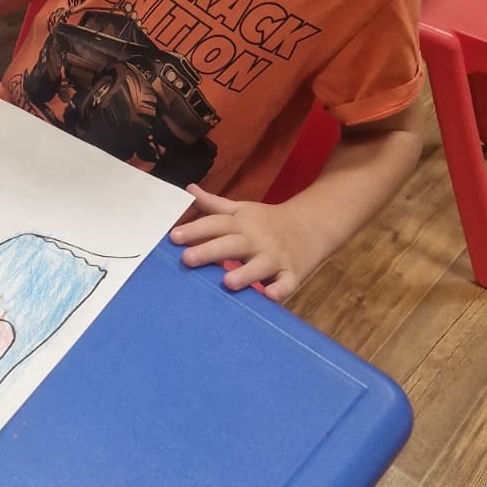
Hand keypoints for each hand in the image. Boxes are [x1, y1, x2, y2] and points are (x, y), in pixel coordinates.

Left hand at [169, 184, 317, 301]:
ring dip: (245, 273)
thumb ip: (214, 204)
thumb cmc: (268, 221)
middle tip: (187, 259)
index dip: (195, 229)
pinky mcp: (292, 273)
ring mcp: (275, 257)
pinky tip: (270, 296)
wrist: (313, 224)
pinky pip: (287, 283)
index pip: (216, 224)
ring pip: (259, 266)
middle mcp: (256, 239)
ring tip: (227, 282)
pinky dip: (280, 289)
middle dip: (210, 251)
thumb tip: (188, 190)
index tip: (173, 237)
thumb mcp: (242, 209)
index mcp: (242, 223)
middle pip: (232, 244)